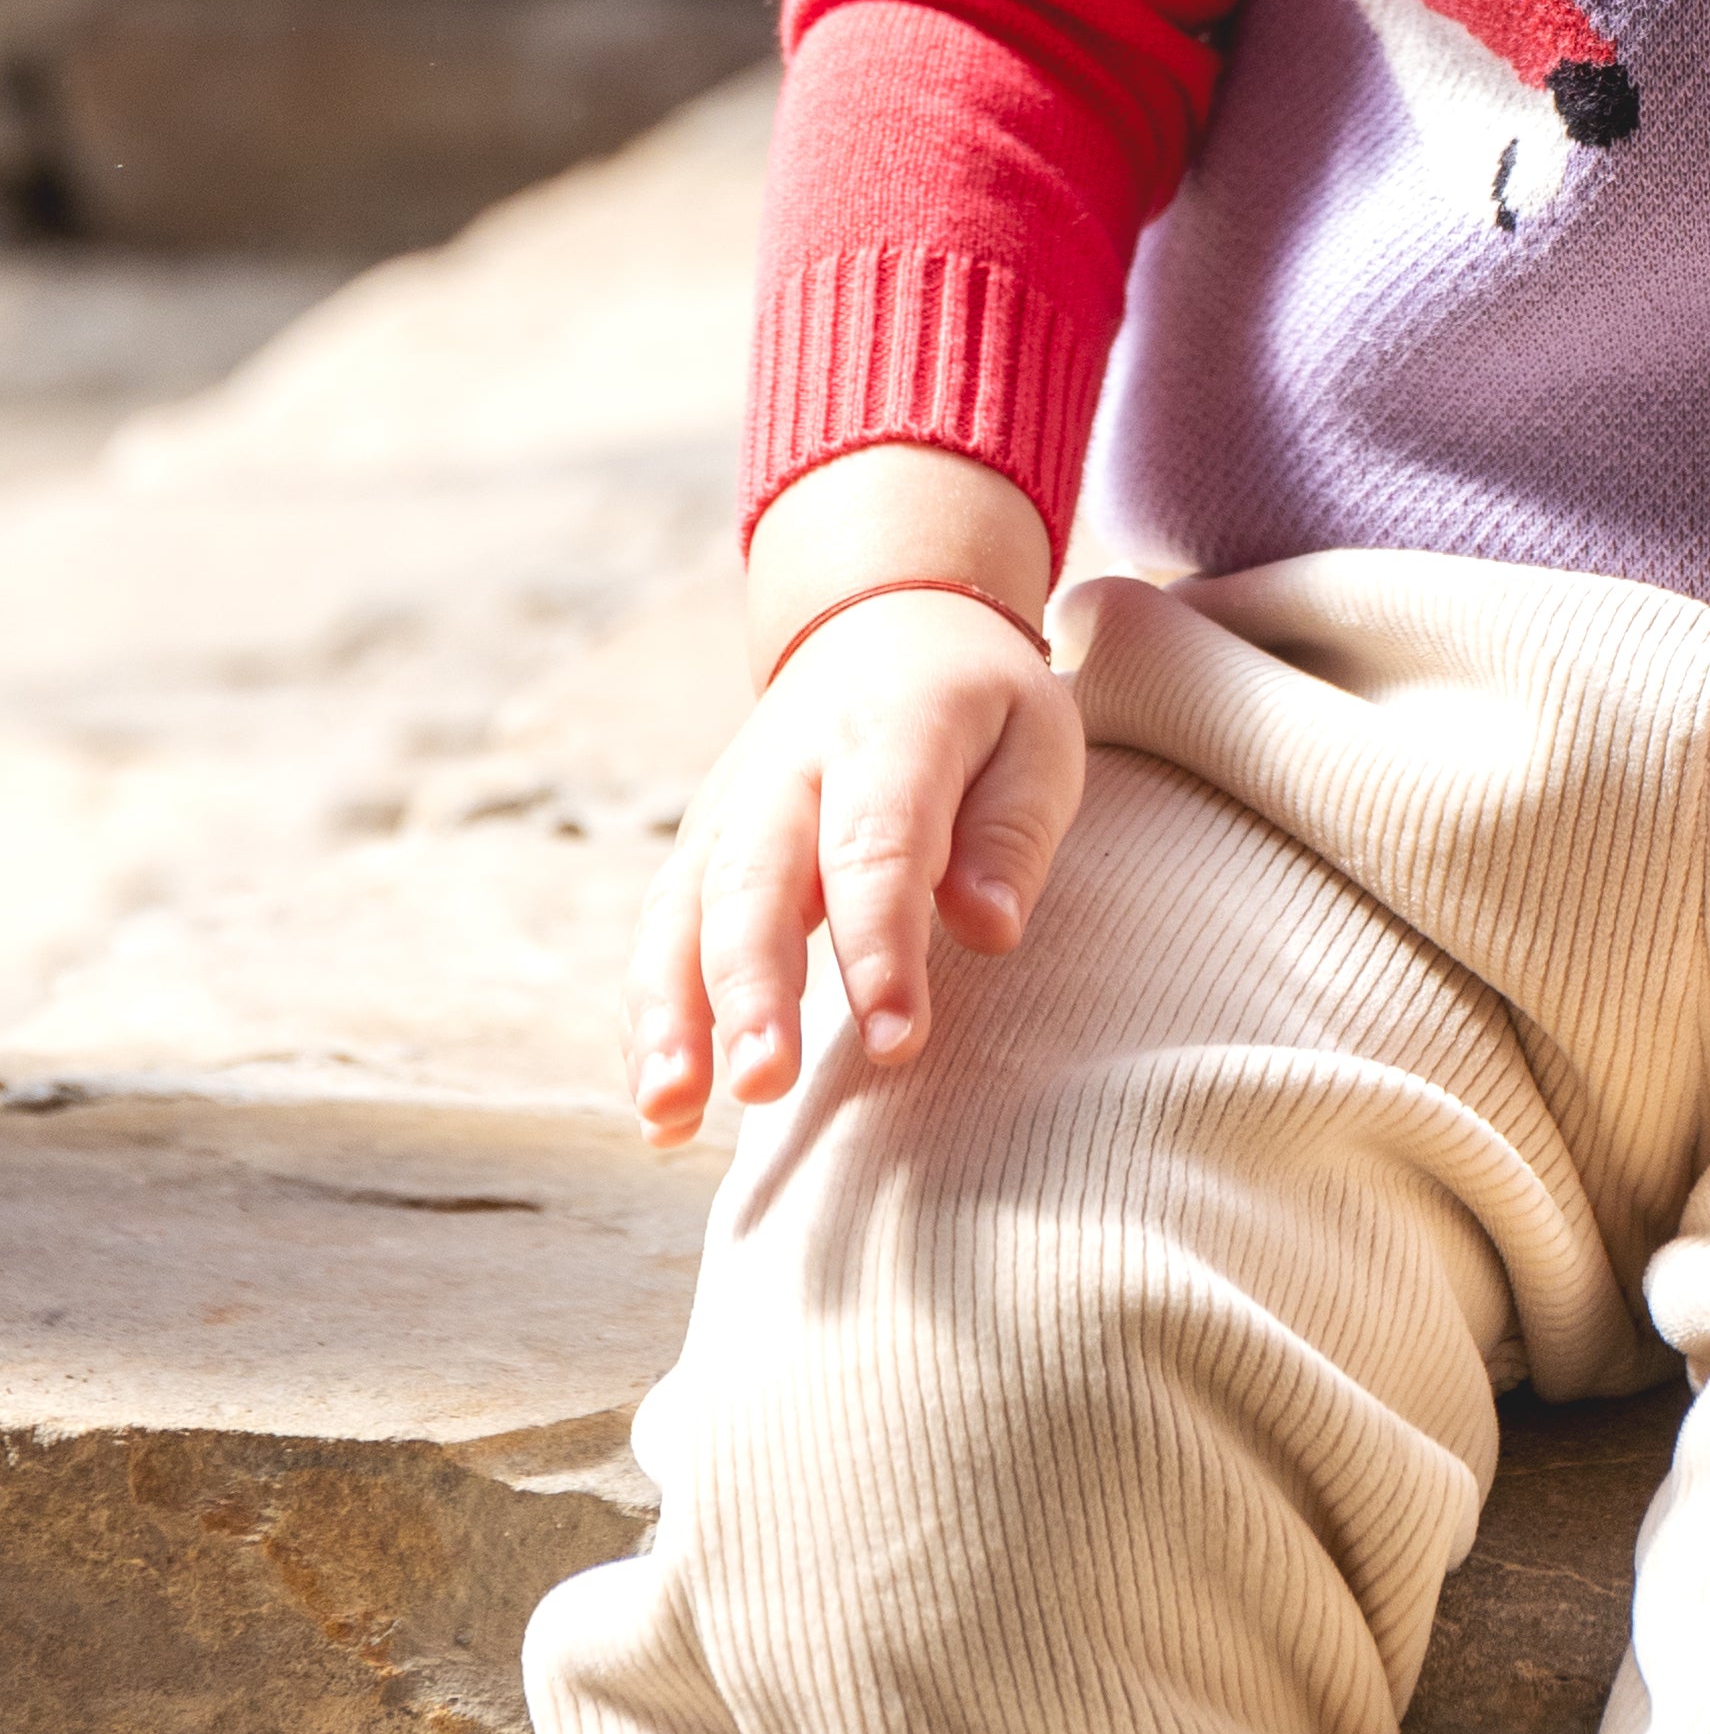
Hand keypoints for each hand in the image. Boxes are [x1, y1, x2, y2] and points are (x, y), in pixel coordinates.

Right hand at [623, 586, 1084, 1146]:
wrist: (882, 621)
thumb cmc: (978, 705)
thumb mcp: (1036, 738)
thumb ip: (1014, 833)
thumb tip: (991, 931)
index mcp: (888, 731)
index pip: (877, 846)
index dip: (880, 947)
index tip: (897, 1041)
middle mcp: (788, 770)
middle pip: (753, 881)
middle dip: (751, 987)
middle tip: (765, 1083)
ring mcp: (729, 810)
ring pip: (681, 912)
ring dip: (669, 1014)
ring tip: (671, 1111)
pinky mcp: (699, 851)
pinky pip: (659, 936)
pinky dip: (649, 1020)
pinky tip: (662, 1109)